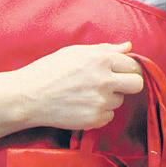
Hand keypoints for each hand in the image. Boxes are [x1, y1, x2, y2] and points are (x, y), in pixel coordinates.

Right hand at [15, 41, 142, 130]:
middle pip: (137, 84)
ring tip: (87, 93)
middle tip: (114, 83)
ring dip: (110, 98)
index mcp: (101, 60)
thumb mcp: (76, 52)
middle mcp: (104, 81)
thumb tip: (128, 46)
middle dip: (129, 83)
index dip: (127, 68)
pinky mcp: (94, 120)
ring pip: (120, 101)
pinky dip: (100, 112)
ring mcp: (100, 102)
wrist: (28, 97)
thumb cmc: (49, 70)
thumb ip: (105, 49)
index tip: (120, 71)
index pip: (133, 65)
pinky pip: (108, 116)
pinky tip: (82, 105)